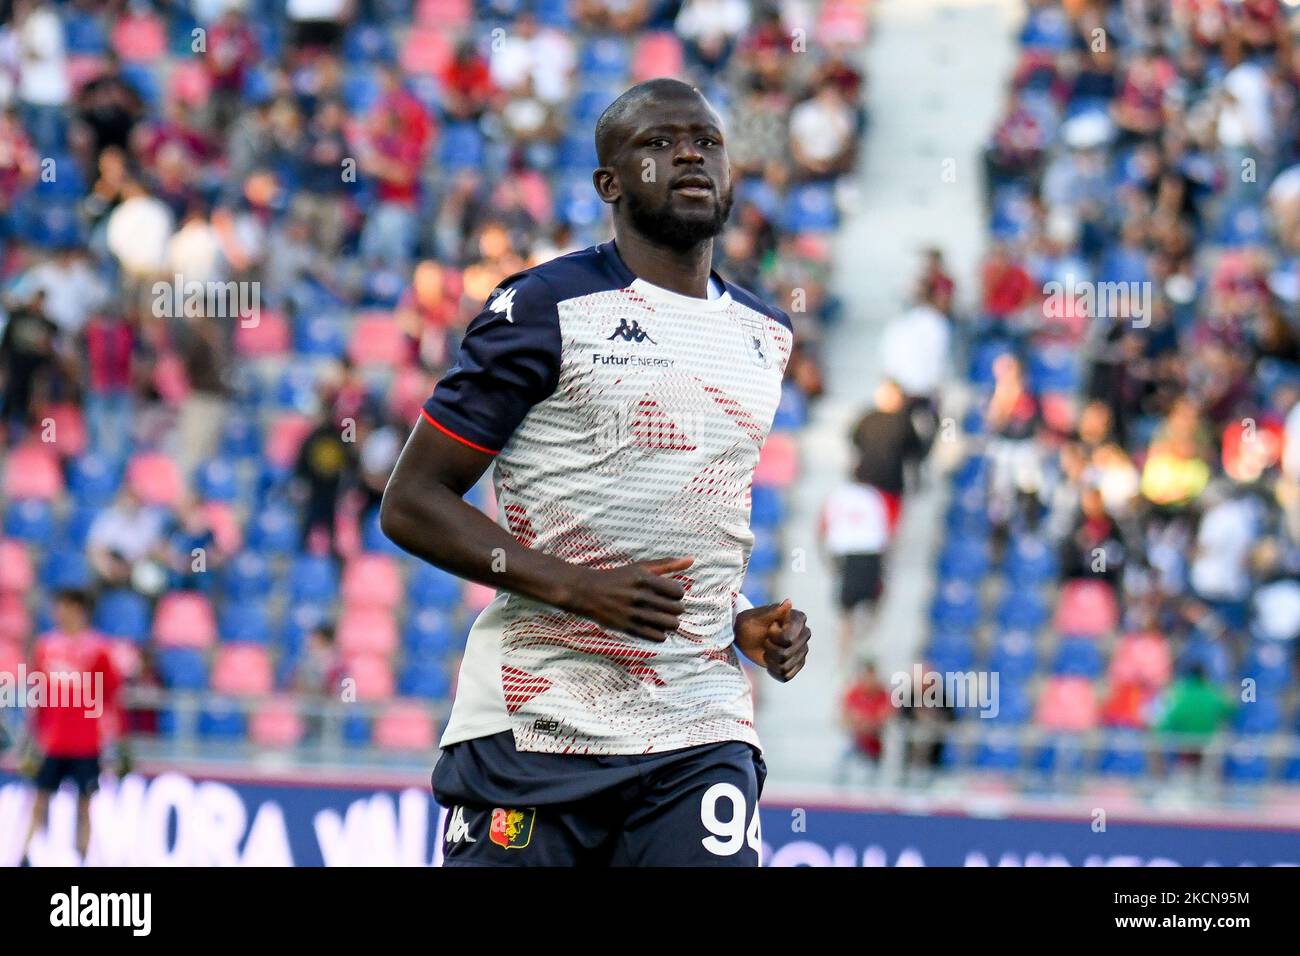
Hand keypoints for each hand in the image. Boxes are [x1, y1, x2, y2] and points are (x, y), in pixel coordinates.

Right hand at [559, 557, 693, 641]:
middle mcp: (639, 596)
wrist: (588, 592)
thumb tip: (692, 560)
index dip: (677, 593)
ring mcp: (633, 613)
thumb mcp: (640, 567)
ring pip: (670, 624)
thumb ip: (667, 564)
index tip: (669, 593)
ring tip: (663, 617)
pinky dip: (660, 633)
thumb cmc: (618, 578)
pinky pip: (657, 637)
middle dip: (675, 608)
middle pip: (677, 609)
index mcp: (644, 579)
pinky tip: (654, 626)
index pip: (678, 592)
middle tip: (666, 606)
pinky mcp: (628, 628)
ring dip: (670, 622)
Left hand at [734, 599, 810, 681]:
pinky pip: (786, 676)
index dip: (774, 637)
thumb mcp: (756, 617)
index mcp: (798, 619)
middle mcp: (804, 634)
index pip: (788, 639)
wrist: (745, 636)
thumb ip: (773, 612)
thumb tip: (788, 602)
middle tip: (766, 640)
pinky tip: (769, 662)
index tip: (769, 628)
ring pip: (786, 666)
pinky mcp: (796, 664)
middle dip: (770, 649)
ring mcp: (801, 650)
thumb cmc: (749, 623)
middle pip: (787, 654)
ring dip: (770, 660)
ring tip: (767, 650)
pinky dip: (774, 671)